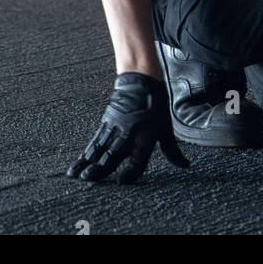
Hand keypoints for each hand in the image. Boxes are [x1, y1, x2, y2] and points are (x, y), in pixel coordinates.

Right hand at [68, 72, 188, 182]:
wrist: (141, 80)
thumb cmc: (156, 106)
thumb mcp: (166, 129)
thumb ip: (172, 151)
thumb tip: (185, 165)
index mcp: (146, 137)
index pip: (138, 159)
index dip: (130, 172)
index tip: (121, 182)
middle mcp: (129, 134)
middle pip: (113, 154)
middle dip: (101, 167)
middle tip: (89, 178)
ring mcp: (115, 128)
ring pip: (100, 148)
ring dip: (88, 162)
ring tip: (77, 174)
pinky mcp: (106, 124)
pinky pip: (95, 141)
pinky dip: (86, 152)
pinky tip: (79, 162)